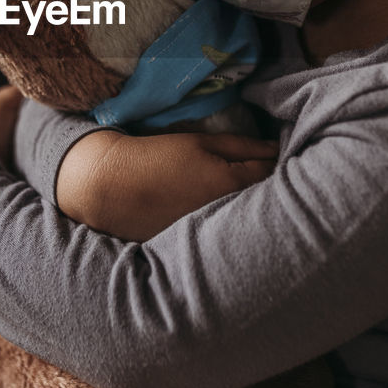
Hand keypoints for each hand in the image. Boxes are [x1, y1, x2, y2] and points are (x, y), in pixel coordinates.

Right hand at [56, 130, 278, 241]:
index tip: (269, 150)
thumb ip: (242, 147)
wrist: (112, 186)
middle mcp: (227, 213)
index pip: (269, 170)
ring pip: (242, 217)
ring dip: (244, 204)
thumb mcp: (201, 142)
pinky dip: (223, 221)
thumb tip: (274, 149)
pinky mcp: (194, 245)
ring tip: (229, 188)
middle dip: (262, 184)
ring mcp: (211, 233)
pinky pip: (221, 232)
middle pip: (259, 198)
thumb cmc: (158, 156)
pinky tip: (211, 210)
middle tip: (253, 168)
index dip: (272, 157)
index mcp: (231, 184)